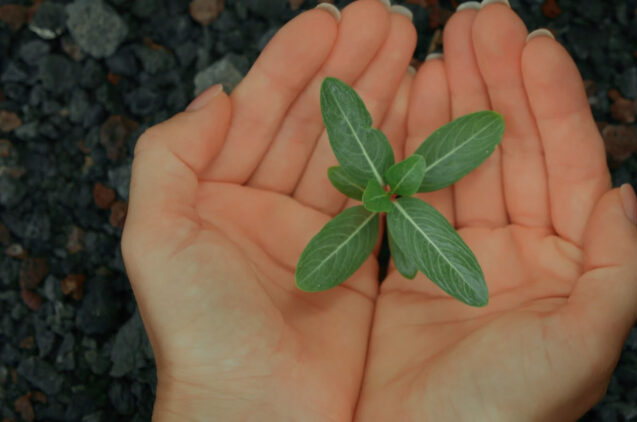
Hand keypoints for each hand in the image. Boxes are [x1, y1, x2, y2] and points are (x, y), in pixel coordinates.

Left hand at [121, 2, 415, 419]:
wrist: (259, 413)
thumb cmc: (202, 332)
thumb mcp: (158, 236)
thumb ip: (170, 156)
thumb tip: (217, 95)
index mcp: (223, 193)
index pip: (265, 110)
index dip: (298, 62)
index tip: (332, 20)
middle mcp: (273, 207)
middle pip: (318, 121)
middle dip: (352, 68)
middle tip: (388, 21)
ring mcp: (321, 233)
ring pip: (356, 149)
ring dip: (382, 98)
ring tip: (411, 48)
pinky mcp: (362, 262)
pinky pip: (385, 195)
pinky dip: (403, 154)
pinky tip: (422, 115)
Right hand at [355, 4, 636, 420]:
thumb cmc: (502, 416)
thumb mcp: (582, 348)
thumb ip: (620, 271)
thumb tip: (623, 195)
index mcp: (570, 268)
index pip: (568, 165)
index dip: (552, 101)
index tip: (533, 44)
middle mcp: (520, 256)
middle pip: (515, 150)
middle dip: (498, 84)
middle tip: (480, 22)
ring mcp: (462, 258)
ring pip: (463, 162)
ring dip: (455, 103)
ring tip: (442, 46)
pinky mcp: (412, 268)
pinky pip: (415, 193)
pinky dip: (412, 146)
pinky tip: (411, 102)